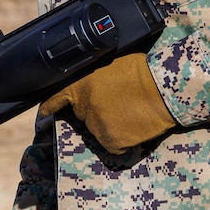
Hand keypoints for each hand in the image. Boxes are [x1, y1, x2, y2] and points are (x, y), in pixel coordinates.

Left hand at [37, 51, 175, 152]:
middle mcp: (82, 106)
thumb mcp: (108, 64)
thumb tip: (90, 89)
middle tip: (118, 103)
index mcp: (79, 84)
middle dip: (97, 112)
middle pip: (83, 117)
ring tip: (132, 111)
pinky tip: (136, 125)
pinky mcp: (110, 141)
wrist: (165, 86)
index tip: (44, 114)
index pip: (56, 99)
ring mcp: (95, 126)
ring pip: (99, 131)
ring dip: (112, 125)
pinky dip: (124, 139)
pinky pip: (114, 145)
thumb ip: (92, 78)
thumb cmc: (144, 70)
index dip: (50, 107)